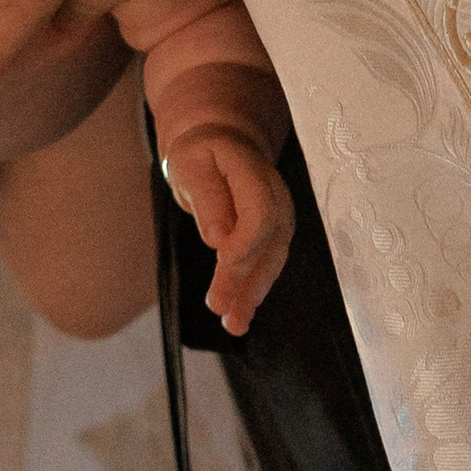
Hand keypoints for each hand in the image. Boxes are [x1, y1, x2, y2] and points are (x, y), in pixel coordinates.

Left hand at [166, 126, 294, 336]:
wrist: (223, 146)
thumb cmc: (202, 154)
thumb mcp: (190, 165)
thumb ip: (207, 199)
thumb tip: (218, 239)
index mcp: (255, 174)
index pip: (260, 213)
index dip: (246, 241)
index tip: (222, 262)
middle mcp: (277, 199)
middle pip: (266, 244)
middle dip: (243, 279)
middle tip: (218, 307)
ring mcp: (280, 220)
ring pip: (270, 262)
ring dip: (252, 295)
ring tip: (233, 325)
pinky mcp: (274, 238)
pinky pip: (265, 268)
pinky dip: (252, 293)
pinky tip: (239, 317)